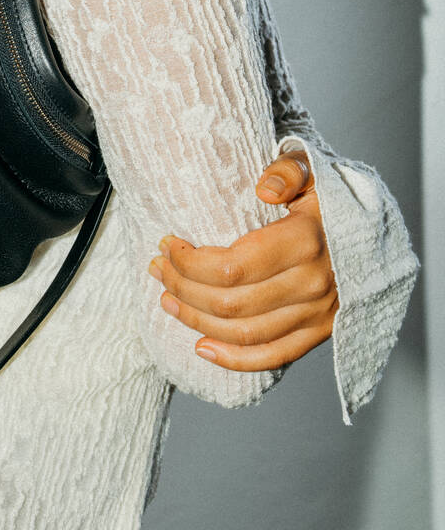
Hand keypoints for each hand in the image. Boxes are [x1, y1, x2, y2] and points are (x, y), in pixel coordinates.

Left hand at [146, 151, 338, 370]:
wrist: (371, 232)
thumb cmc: (328, 198)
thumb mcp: (312, 171)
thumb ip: (288, 170)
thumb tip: (265, 188)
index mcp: (306, 241)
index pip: (233, 267)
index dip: (190, 262)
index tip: (166, 244)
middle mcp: (313, 283)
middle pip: (231, 303)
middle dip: (182, 287)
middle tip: (157, 269)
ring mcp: (319, 314)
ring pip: (245, 333)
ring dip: (196, 319)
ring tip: (167, 299)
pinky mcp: (320, 333)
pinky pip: (273, 357)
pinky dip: (233, 360)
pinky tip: (202, 346)